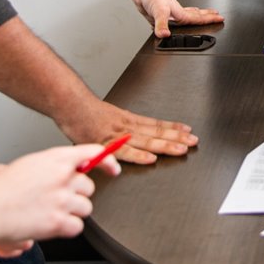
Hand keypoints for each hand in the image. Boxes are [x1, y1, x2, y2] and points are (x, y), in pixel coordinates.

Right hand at [0, 144, 118, 251]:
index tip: (113, 169)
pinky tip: (50, 224)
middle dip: (76, 195)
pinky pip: (77, 226)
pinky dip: (66, 228)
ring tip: (49, 212)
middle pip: (89, 187)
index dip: (108, 161)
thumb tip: (76, 168)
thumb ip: (56, 164)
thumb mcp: (31, 164)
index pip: (93, 153)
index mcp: (56, 159)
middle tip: (55, 200)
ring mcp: (62, 199)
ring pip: (85, 207)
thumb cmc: (2, 189)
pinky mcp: (58, 222)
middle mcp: (62, 177)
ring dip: (72, 213)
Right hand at [56, 97, 197, 164]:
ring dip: (165, 146)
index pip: (156, 124)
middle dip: (176, 138)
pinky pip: (123, 151)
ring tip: (182, 149)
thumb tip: (131, 139)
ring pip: (146, 141)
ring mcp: (117, 135)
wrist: (70, 104)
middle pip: (156, 133)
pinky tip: (151, 159)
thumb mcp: (109, 117)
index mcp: (128, 120)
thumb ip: (121, 130)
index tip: (188, 131)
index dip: (173, 128)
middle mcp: (127, 126)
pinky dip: (138, 155)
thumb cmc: (85, 111)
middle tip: (193, 142)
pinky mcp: (105, 143)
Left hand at [131, 0, 223, 37]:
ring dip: (195, 15)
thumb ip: (162, 24)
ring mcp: (168, 13)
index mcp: (180, 12)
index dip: (210, 19)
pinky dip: (175, 22)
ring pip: (185, 16)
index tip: (221, 18)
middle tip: (217, 15)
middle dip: (207, 15)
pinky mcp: (158, 15)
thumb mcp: (159, 11)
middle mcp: (176, 12)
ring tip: (202, 15)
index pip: (199, 18)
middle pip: (195, 15)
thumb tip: (165, 35)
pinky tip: (171, 26)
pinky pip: (171, 21)